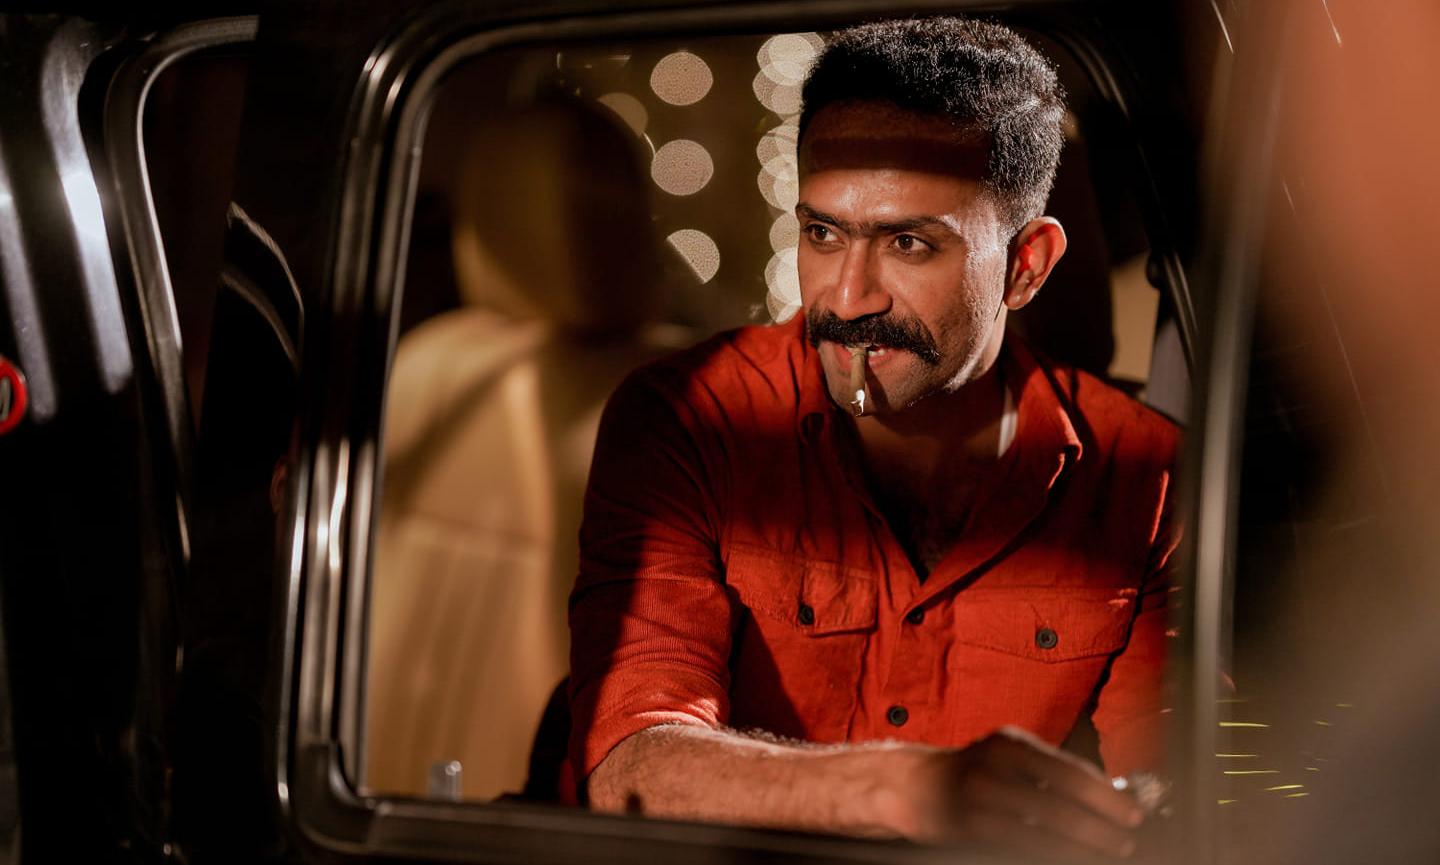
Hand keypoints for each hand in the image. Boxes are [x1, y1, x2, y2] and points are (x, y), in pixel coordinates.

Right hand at [889, 726, 1143, 859]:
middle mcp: (994, 766)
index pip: (1068, 770)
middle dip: (1100, 824)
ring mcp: (979, 798)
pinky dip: (1051, 853)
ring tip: (1108, 852)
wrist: (916, 787)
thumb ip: (1051, 772)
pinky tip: (1071, 857)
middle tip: (1127, 840)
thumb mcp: (1010, 758)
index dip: (1105, 795)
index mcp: (1011, 743)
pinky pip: (1020, 844)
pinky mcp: (969, 827)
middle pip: (1059, 800)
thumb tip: (1110, 795)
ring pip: (1043, 828)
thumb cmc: (976, 774)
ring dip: (1082, 844)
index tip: (1133, 812)